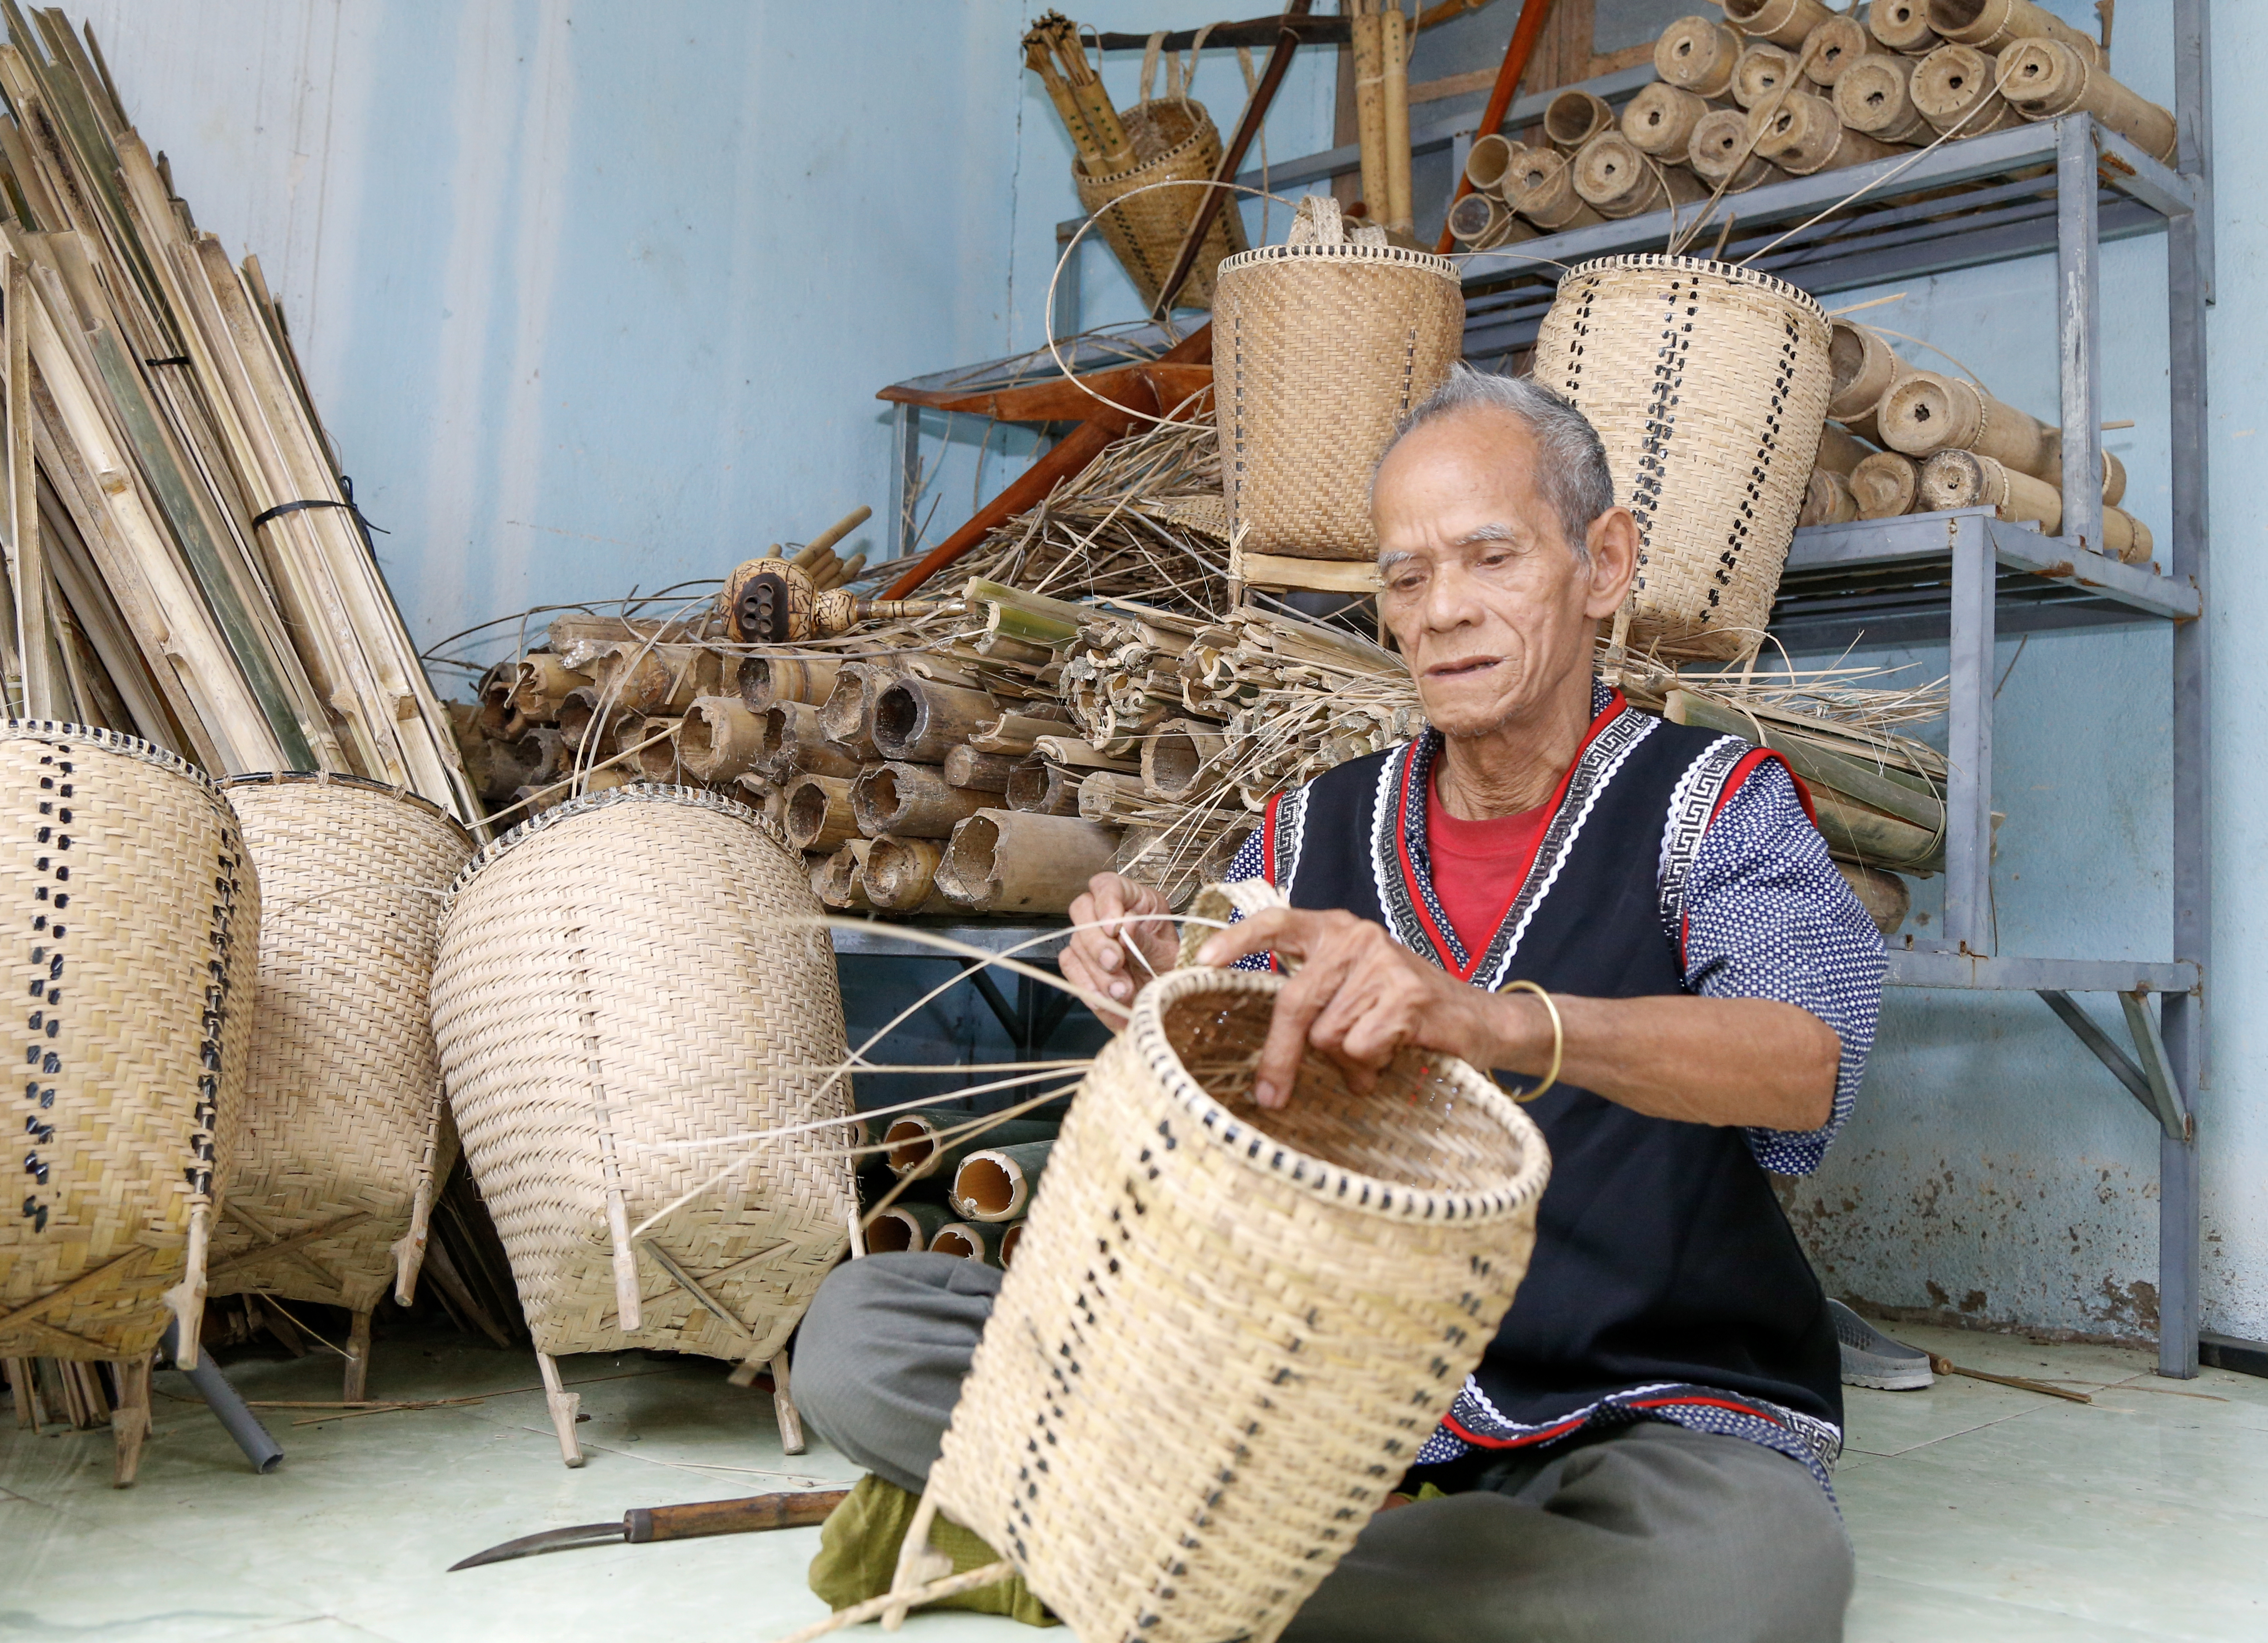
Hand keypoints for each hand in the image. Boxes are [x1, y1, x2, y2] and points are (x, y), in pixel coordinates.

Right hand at [1061, 872, 1178, 1028]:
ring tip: (1122, 991)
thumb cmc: (1168, 974)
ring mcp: (1092, 938)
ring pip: (1076, 942)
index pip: (1110, 885)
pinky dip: (1086, 984)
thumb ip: (1146, 941)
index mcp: (1137, 902)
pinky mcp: (1080, 962)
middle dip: (1097, 940)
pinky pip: (1070, 966)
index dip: (1106, 902)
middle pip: (1082, 908)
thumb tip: (1127, 925)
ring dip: (1097, 971)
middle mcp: (1110, 915)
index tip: (1113, 928)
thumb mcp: (1166, 956)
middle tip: (1114, 963)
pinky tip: (1104, 998)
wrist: (1160, 1006)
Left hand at [1197, 908, 1541, 1107]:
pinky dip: (1371, 1065)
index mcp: (1335, 930)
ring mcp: (1384, 963)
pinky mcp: (1407, 996)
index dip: (1239, 941)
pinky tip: (1394, 1054)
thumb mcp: (1351, 995)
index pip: (1277, 922)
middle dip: (1280, 1057)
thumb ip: (1312, 1002)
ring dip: (1345, 1061)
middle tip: (1271, 1097)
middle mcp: (1357, 937)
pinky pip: (1359, 1047)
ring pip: (1327, 1034)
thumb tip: (1262, 1060)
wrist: (1479, 1021)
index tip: (1203, 962)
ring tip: (1375, 1054)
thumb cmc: (1402, 1012)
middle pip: (1293, 1002)